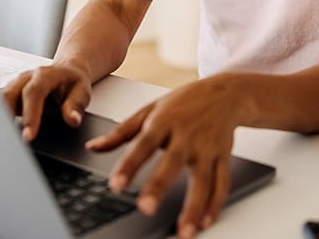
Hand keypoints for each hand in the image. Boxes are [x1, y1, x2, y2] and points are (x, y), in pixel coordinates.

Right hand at [0, 61, 91, 141]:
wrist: (66, 71)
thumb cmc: (72, 82)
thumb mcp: (82, 92)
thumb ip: (76, 106)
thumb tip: (72, 120)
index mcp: (45, 75)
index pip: (33, 92)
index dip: (30, 114)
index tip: (29, 135)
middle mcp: (26, 78)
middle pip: (9, 95)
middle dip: (7, 119)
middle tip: (11, 143)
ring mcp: (16, 85)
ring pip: (0, 101)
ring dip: (1, 120)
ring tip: (5, 141)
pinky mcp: (11, 95)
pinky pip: (0, 106)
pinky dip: (0, 120)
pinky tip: (2, 135)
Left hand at [87, 77, 240, 237]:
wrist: (224, 93)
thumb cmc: (183, 103)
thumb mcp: (149, 110)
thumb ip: (121, 131)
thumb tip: (93, 147)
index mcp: (164, 120)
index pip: (143, 143)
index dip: (129, 164)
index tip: (116, 185)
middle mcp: (187, 134)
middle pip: (172, 162)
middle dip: (159, 186)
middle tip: (146, 208)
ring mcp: (208, 146)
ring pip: (203, 179)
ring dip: (194, 207)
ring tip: (184, 231)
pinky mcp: (223, 156)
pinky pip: (221, 183)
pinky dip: (215, 204)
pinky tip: (205, 222)